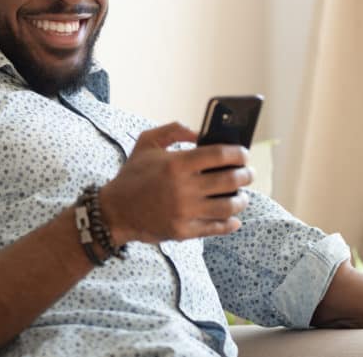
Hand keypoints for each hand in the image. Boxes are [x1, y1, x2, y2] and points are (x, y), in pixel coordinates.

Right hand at [99, 122, 252, 243]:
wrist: (114, 211)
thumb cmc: (133, 174)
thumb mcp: (146, 142)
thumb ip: (174, 130)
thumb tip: (201, 132)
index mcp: (176, 164)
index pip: (219, 155)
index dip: (238, 153)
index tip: (243, 154)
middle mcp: (183, 188)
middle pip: (229, 181)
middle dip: (245, 175)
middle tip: (248, 174)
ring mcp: (184, 212)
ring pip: (227, 206)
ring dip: (241, 200)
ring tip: (242, 196)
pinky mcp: (183, 231)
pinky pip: (215, 228)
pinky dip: (230, 224)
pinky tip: (235, 219)